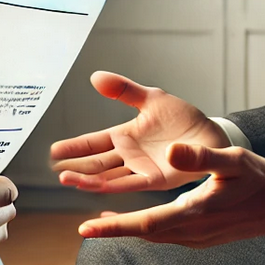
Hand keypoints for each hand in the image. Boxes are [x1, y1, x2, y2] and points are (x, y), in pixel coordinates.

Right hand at [49, 72, 229, 192]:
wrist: (211, 135)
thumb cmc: (182, 118)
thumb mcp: (151, 98)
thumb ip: (124, 90)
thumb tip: (96, 77)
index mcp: (125, 136)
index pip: (93, 142)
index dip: (74, 147)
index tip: (53, 151)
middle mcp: (129, 156)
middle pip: (96, 163)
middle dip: (76, 167)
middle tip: (56, 170)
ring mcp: (141, 169)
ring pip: (108, 177)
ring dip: (88, 180)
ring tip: (68, 179)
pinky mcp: (157, 179)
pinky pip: (131, 183)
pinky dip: (113, 186)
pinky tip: (96, 187)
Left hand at [77, 143, 264, 247]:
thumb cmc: (260, 179)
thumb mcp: (233, 160)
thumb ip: (202, 156)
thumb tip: (172, 150)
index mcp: (195, 213)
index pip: (146, 224)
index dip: (115, 228)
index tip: (86, 230)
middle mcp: (193, 231)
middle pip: (144, 234)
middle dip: (114, 231)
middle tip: (84, 230)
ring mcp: (198, 238)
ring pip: (154, 236)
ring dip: (128, 231)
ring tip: (101, 224)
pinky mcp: (202, 237)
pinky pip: (166, 235)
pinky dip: (146, 228)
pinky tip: (138, 221)